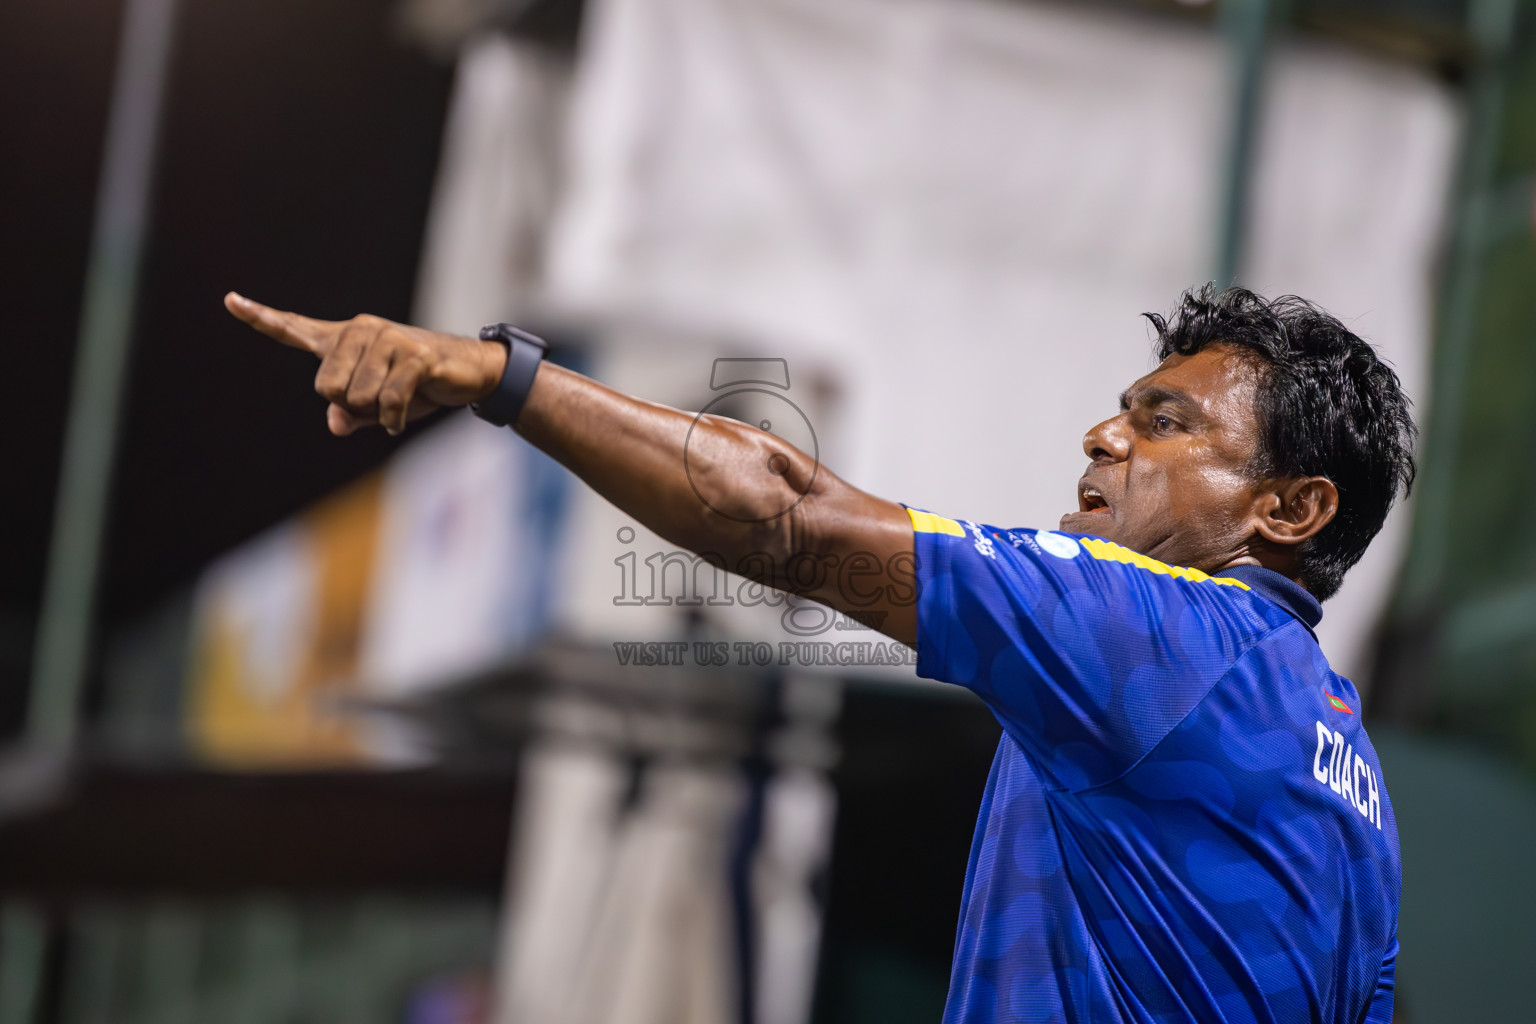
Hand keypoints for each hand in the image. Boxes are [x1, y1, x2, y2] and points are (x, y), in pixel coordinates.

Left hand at [224, 292, 507, 435]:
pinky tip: (403, 419)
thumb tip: (337, 421)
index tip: (230, 301)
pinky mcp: (414, 354)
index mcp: (343, 338)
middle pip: (327, 388)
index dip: (261, 318)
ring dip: (379, 413)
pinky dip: (395, 420)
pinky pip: (388, 402)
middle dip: (353, 406)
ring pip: (358, 398)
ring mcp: (388, 339)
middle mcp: (360, 330)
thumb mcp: (375, 408)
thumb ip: (349, 414)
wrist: (468, 372)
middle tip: (382, 397)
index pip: (295, 328)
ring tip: (400, 399)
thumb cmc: (416, 386)